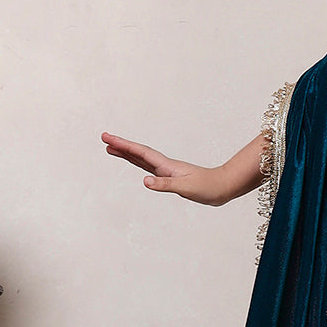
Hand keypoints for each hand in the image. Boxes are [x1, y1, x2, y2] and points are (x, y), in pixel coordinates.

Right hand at [102, 133, 230, 205]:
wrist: (223, 187)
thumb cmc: (208, 187)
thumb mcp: (185, 187)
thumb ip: (165, 184)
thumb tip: (145, 181)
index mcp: (166, 166)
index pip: (140, 153)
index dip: (123, 145)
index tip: (107, 139)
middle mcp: (165, 165)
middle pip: (138, 153)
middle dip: (121, 146)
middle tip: (104, 138)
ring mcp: (168, 170)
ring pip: (142, 160)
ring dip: (127, 154)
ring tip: (112, 149)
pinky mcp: (172, 177)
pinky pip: (150, 168)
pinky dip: (139, 164)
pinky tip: (136, 165)